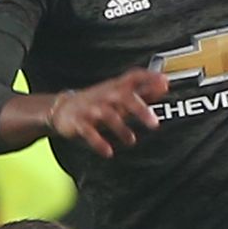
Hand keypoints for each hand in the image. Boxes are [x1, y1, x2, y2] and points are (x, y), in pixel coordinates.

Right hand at [49, 68, 169, 158]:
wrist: (63, 109)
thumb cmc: (98, 102)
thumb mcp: (120, 95)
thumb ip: (142, 91)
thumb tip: (165, 84)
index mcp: (116, 87)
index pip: (134, 76)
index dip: (149, 77)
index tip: (164, 81)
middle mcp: (105, 95)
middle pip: (123, 97)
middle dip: (139, 108)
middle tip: (155, 123)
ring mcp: (91, 108)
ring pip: (108, 115)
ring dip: (121, 128)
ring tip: (131, 141)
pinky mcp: (79, 122)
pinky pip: (88, 131)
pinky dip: (98, 142)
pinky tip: (108, 152)